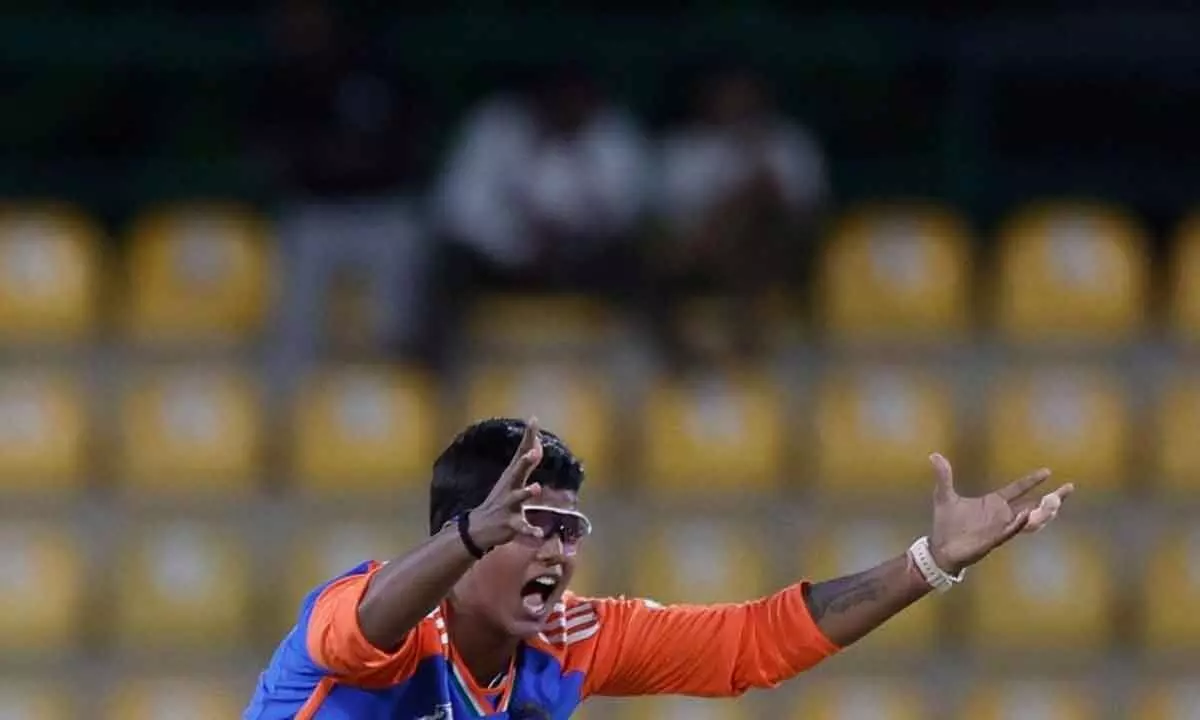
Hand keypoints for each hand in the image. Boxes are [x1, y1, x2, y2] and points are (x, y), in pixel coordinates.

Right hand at [465, 418, 546, 550]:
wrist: (479, 528)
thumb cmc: (499, 501)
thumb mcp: (511, 480)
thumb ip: (525, 462)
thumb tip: (537, 443)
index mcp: (511, 477)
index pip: (521, 453)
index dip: (528, 437)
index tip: (534, 420)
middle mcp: (509, 489)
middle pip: (517, 473)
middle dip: (524, 462)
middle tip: (533, 452)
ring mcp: (508, 506)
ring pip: (517, 498)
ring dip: (525, 492)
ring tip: (536, 487)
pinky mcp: (511, 525)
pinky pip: (522, 528)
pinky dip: (530, 531)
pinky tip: (539, 534)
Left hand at [926, 453, 1074, 575]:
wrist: (940, 549)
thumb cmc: (945, 524)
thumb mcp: (944, 495)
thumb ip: (944, 476)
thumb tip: (934, 455)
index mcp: (993, 503)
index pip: (1018, 489)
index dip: (1032, 481)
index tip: (1048, 471)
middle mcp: (1001, 515)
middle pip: (1033, 504)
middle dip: (1052, 498)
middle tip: (1069, 488)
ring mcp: (1000, 528)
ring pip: (1028, 519)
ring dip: (1043, 511)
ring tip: (1056, 500)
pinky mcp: (994, 539)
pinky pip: (1011, 531)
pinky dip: (1020, 523)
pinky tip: (1028, 515)